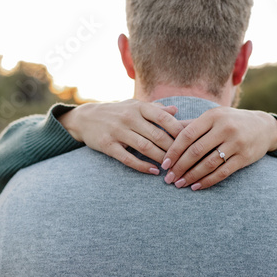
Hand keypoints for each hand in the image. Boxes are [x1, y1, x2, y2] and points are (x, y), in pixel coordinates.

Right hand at [59, 100, 184, 174]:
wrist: (85, 117)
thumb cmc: (116, 112)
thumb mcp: (134, 106)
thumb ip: (155, 109)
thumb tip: (176, 110)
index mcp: (139, 107)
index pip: (163, 118)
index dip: (178, 130)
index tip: (190, 141)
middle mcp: (129, 118)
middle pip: (157, 135)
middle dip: (173, 148)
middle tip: (185, 159)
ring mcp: (118, 131)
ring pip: (145, 147)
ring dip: (160, 158)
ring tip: (172, 167)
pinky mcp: (108, 145)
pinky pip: (128, 158)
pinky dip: (142, 166)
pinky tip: (153, 171)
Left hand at [161, 107, 276, 189]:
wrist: (264, 127)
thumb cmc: (230, 121)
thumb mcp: (213, 117)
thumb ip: (191, 125)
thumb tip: (165, 133)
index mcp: (213, 116)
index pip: (187, 134)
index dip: (173, 150)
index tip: (164, 163)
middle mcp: (225, 128)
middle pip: (196, 151)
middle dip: (180, 166)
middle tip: (169, 178)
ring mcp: (236, 143)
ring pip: (208, 164)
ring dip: (191, 176)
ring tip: (180, 184)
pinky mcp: (244, 157)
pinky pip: (222, 172)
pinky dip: (207, 181)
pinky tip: (196, 186)